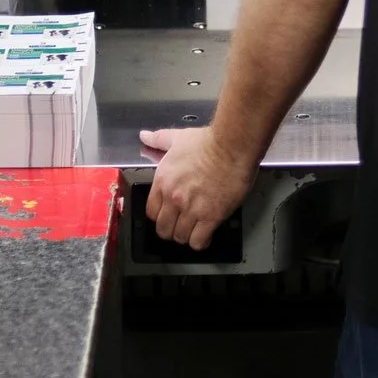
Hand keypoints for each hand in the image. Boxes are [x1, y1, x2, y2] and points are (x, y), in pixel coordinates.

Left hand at [139, 125, 250, 250]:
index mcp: (163, 181)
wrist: (232, 145)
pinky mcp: (211, 216)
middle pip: (164, 229)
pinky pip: (199, 241)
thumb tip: (144, 136)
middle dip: (172, 229)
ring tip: (196, 230)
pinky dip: (201, 242)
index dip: (160, 216)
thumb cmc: (209, 141)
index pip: (151, 212)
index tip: (168, 215)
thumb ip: (159, 140)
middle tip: (182, 225)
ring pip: (181, 237)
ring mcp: (191, 209)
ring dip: (187, 236)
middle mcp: (173, 198)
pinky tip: (207, 234)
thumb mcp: (178, 138)